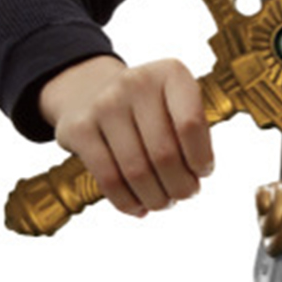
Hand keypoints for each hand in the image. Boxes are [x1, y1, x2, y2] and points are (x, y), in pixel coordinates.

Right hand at [38, 56, 213, 217]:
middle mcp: (136, 83)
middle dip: (181, 186)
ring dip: (156, 198)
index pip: (191, 124)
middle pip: (164, 153)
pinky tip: (139, 208)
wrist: (90, 91)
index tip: (202, 172)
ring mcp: (104, 104)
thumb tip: (193, 178)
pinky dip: (127, 202)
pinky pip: (108, 178)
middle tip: (185, 194)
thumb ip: (192, 133)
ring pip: (136, 171)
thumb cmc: (149, 108)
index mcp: (171, 73)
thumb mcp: (177, 103)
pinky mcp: (79, 128)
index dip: (200, 158)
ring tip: (164, 202)